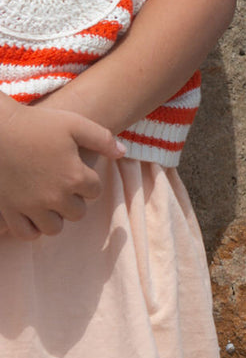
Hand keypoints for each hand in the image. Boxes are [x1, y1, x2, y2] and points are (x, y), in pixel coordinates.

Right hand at [0, 100, 122, 239]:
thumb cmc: (38, 123)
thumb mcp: (75, 123)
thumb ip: (103, 138)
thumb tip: (122, 153)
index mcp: (74, 176)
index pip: (94, 191)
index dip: (88, 180)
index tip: (77, 170)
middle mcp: (55, 196)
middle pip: (77, 212)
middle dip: (74, 200)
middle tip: (64, 186)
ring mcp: (31, 206)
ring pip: (54, 228)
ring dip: (56, 216)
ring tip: (50, 201)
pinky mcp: (10, 211)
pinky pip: (27, 233)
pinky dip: (33, 227)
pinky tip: (33, 212)